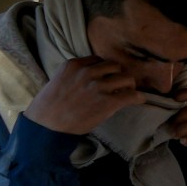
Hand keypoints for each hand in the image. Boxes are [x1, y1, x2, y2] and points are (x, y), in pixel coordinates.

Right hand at [23, 56, 140, 135]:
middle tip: (119, 86)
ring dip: (129, 86)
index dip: (105, 71)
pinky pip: (132, 95)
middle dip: (118, 76)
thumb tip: (95, 77)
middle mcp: (87, 72)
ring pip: (127, 78)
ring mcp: (98, 86)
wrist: (47, 125)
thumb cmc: (50, 106)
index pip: (99, 60)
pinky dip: (138, 97)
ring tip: (127, 94)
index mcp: (74, 64)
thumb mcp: (60, 80)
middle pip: (115, 66)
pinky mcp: (107, 102)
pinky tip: (138, 100)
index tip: (105, 79)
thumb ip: (76, 75)